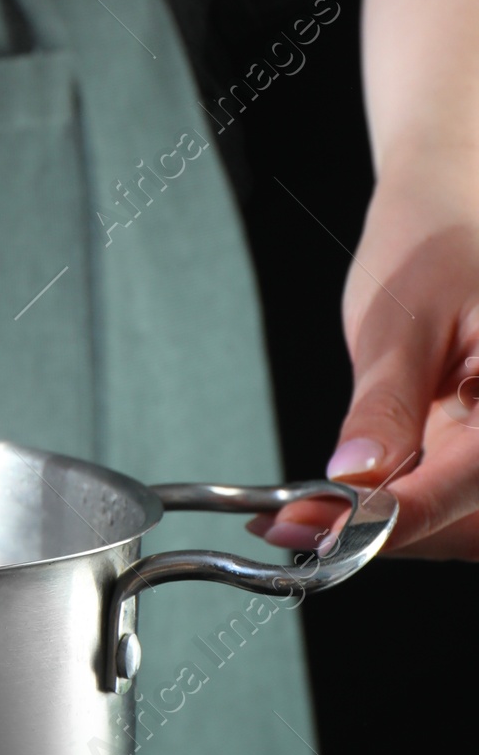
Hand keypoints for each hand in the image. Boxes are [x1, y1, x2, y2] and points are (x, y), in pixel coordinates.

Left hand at [248, 159, 478, 556]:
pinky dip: (401, 518)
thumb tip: (356, 475)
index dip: (399, 517)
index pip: (473, 481)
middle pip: (472, 524)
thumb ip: (386, 403)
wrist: (452, 219)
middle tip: (293, 525)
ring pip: (466, 530)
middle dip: (385, 534)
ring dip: (389, 534)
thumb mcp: (401, 320)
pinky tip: (338, 508)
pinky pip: (458, 512)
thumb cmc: (437, 248)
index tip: (326, 529)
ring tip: (301, 516)